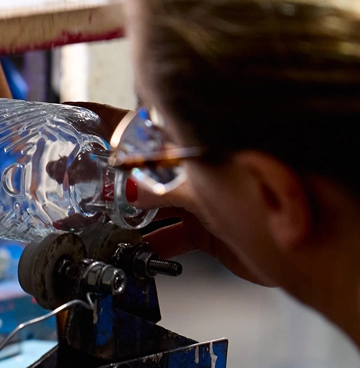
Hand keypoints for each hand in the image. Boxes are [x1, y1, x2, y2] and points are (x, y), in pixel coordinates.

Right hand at [65, 101, 274, 286]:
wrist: (301, 244)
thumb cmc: (261, 198)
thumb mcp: (199, 187)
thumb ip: (157, 189)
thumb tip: (124, 191)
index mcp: (187, 145)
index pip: (135, 123)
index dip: (101, 119)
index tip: (69, 116)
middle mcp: (189, 169)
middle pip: (135, 168)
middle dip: (99, 175)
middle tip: (65, 178)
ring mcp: (197, 199)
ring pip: (146, 205)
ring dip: (118, 216)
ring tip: (85, 222)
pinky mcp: (205, 230)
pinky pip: (166, 237)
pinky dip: (146, 246)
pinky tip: (127, 252)